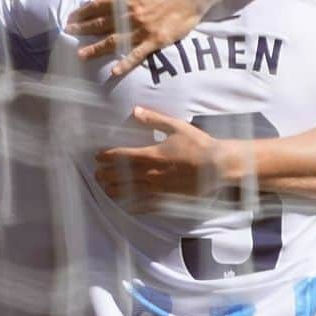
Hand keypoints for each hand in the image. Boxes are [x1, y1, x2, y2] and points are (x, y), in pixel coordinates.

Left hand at [67, 0, 207, 74]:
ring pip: (114, 41)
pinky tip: (114, 71)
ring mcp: (143, 29)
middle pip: (101, 24)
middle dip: (83, 29)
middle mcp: (131, 14)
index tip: (72, 17)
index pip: (97, 6)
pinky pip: (138, 54)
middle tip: (68, 34)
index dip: (82, 12)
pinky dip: (126, 63)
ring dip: (96, 48)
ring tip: (81, 54)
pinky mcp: (156, 40)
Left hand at [94, 107, 243, 209]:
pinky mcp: (167, 199)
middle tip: (97, 174)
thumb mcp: (177, 127)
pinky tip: (125, 205)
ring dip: (114, 191)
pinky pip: (145, 205)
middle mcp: (152, 174)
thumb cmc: (199, 145)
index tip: (98, 156)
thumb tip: (136, 110)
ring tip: (105, 189)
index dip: (107, 156)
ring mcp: (158, 189)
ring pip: (129, 192)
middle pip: (121, 176)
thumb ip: (155, 119)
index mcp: (153, 155)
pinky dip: (132, 205)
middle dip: (106, 175)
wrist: (218, 167)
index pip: (122, 156)